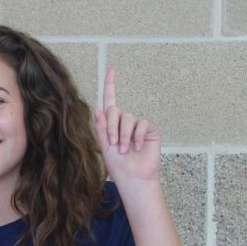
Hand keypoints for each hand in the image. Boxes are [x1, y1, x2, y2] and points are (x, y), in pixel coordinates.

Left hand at [93, 67, 160, 182]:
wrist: (132, 176)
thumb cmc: (117, 164)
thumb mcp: (104, 146)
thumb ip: (100, 127)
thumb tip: (97, 108)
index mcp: (111, 124)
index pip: (110, 101)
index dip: (110, 85)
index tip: (112, 69)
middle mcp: (124, 121)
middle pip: (115, 110)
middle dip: (111, 126)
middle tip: (112, 143)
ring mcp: (137, 124)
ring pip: (127, 118)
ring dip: (123, 135)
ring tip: (123, 149)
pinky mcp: (149, 129)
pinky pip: (141, 124)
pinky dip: (136, 136)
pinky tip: (137, 147)